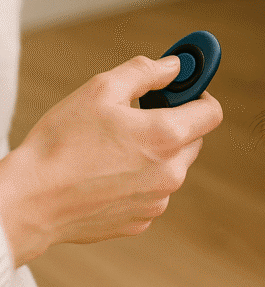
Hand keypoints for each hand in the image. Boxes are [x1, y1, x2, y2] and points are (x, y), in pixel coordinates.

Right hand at [0, 54, 222, 266]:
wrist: (32, 201)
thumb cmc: (61, 145)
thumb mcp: (100, 90)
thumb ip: (144, 73)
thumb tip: (174, 66)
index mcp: (165, 137)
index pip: (211, 113)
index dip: (199, 95)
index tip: (185, 90)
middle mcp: (170, 173)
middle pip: (192, 141)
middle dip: (173, 125)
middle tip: (138, 116)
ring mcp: (157, 201)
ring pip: (170, 169)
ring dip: (153, 155)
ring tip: (111, 149)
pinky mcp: (142, 220)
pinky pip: (151, 193)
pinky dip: (137, 181)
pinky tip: (105, 175)